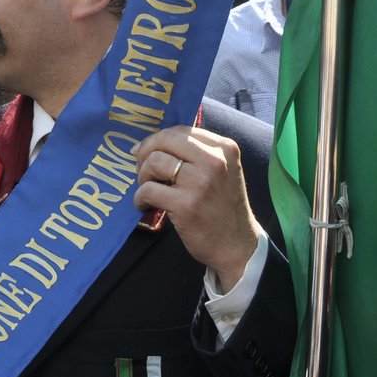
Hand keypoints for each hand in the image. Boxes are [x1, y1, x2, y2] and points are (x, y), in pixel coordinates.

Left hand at [132, 126, 260, 291]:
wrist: (237, 245)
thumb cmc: (224, 208)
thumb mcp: (223, 171)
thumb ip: (197, 154)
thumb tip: (154, 144)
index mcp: (224, 148)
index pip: (181, 130)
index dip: (157, 139)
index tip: (145, 151)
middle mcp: (214, 161)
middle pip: (165, 140)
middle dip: (145, 152)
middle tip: (141, 170)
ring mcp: (200, 182)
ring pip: (154, 162)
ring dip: (142, 177)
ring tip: (147, 189)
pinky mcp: (186, 205)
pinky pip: (148, 190)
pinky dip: (140, 198)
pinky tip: (144, 205)